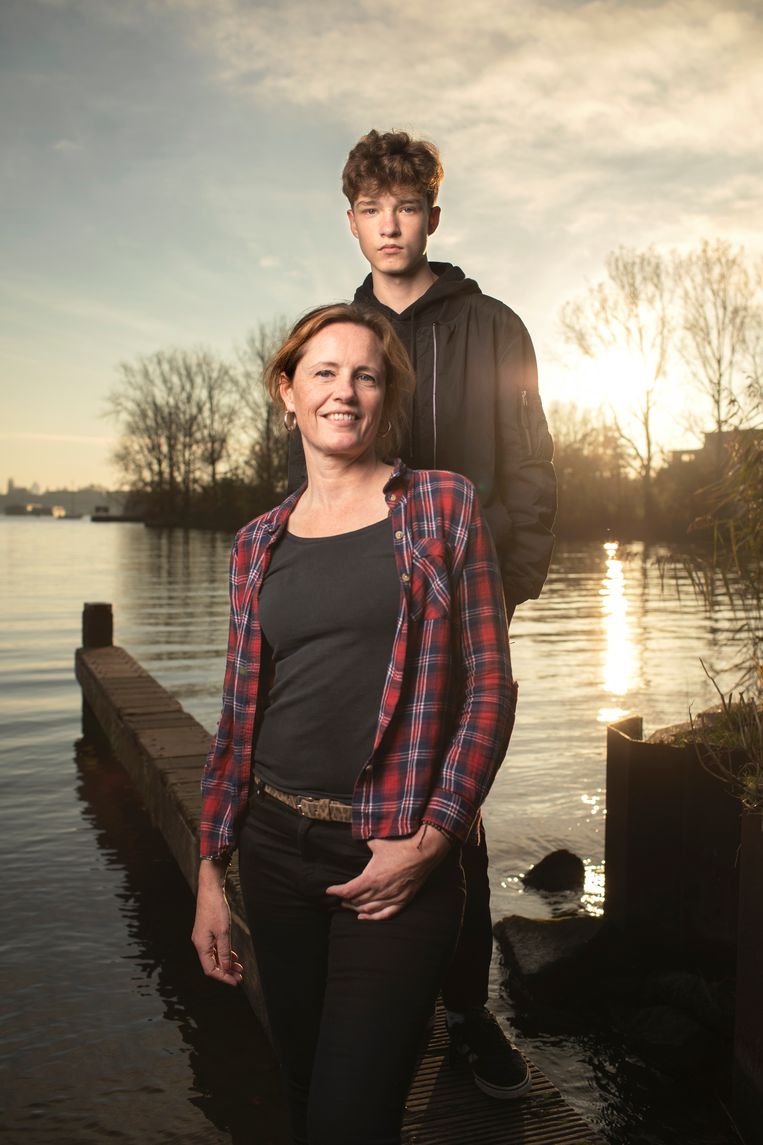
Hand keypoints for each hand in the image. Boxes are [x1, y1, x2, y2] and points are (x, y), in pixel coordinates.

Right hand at [192, 861, 243, 986]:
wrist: (210, 890)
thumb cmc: (216, 909)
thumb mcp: (223, 932)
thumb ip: (224, 952)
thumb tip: (225, 969)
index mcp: (201, 946)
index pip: (210, 969)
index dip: (223, 978)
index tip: (236, 982)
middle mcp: (200, 944)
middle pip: (212, 964)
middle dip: (226, 972)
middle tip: (240, 976)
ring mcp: (203, 938)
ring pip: (214, 957)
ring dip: (226, 963)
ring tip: (239, 968)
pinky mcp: (207, 932)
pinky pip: (215, 948)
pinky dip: (224, 954)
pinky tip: (233, 957)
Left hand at [326, 825, 451, 920]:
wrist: (423, 852)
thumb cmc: (400, 846)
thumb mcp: (377, 843)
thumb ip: (364, 844)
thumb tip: (354, 839)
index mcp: (371, 877)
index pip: (348, 890)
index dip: (336, 891)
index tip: (329, 890)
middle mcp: (379, 891)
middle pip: (356, 901)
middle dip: (345, 900)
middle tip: (340, 897)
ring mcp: (391, 897)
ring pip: (368, 909)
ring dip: (356, 908)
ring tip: (349, 905)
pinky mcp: (402, 901)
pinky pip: (384, 915)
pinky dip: (372, 918)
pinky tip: (363, 917)